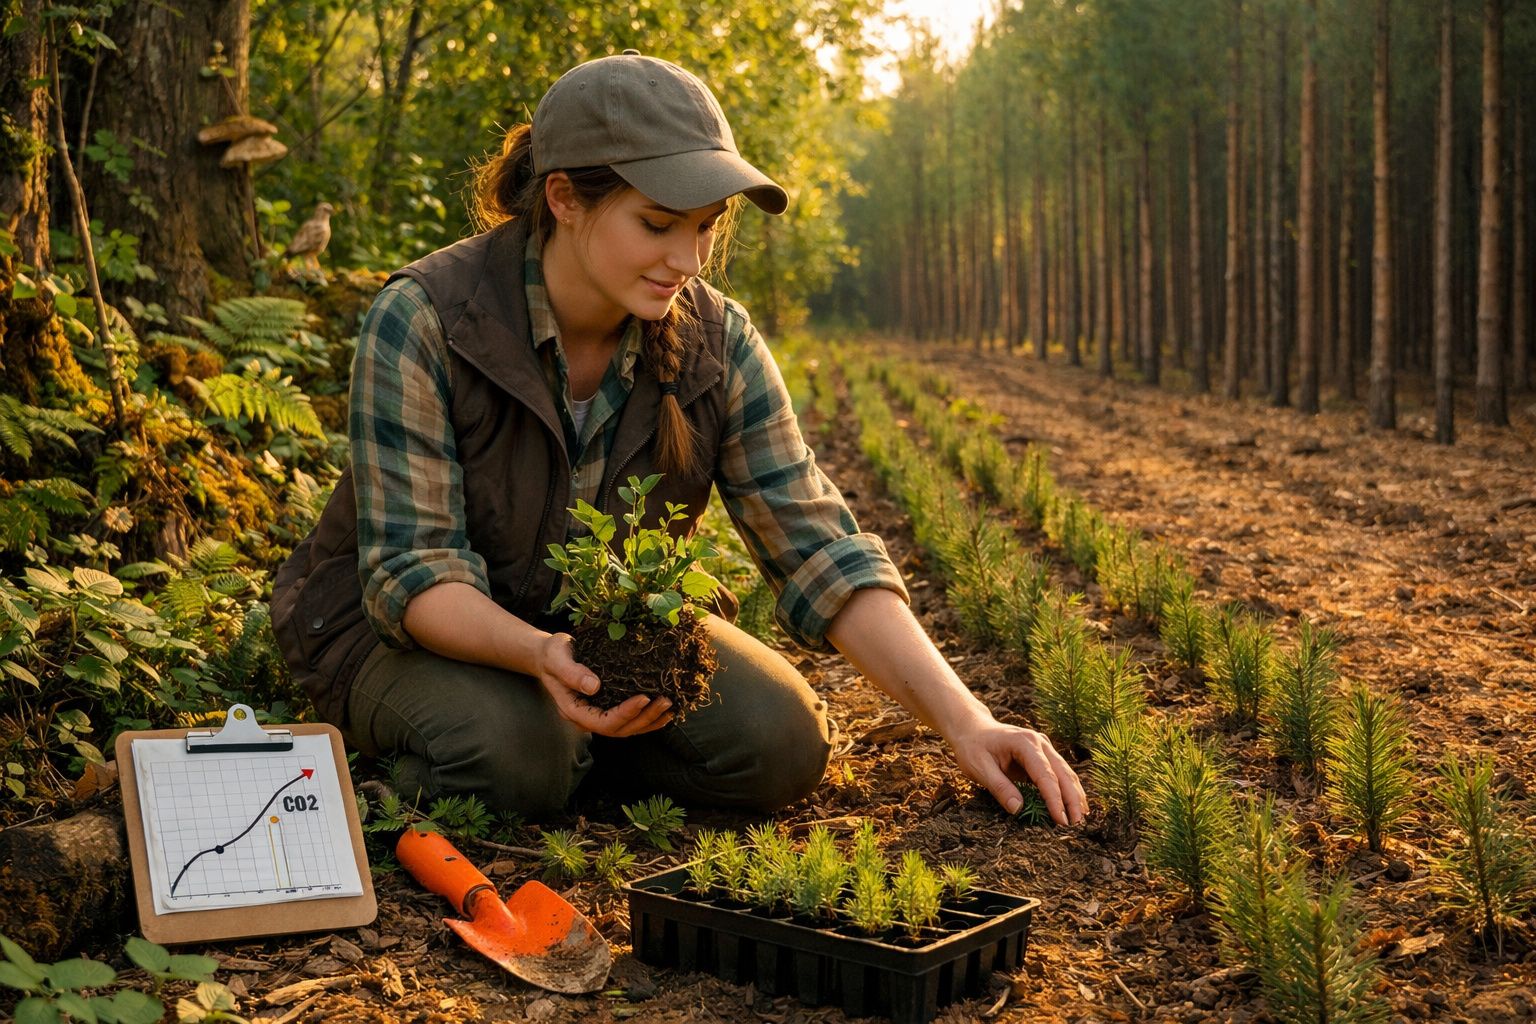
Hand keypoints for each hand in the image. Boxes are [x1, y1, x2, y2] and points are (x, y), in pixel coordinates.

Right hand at [534, 633, 674, 737]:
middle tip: (665, 701)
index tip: (644, 698)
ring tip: (670, 708)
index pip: (604, 722)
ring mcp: (597, 714)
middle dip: (644, 718)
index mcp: (574, 711)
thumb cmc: (552, 655)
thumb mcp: (557, 658)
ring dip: (649, 720)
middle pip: (619, 729)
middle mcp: (587, 718)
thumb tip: (594, 687)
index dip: (626, 714)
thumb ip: (572, 673)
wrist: (549, 656)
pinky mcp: (606, 707)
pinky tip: (663, 711)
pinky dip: (647, 717)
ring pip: (627, 728)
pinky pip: (628, 719)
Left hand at [948, 720, 1087, 825]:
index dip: (1054, 799)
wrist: (973, 729)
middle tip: (1076, 823)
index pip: (1045, 774)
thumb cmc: (973, 748)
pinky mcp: (1043, 755)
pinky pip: (1059, 773)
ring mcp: (1044, 748)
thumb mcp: (979, 768)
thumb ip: (999, 787)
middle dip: (1071, 799)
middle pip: (1062, 773)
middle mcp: (1040, 743)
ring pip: (1065, 773)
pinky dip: (1068, 789)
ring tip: (1080, 818)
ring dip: (1074, 795)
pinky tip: (1075, 805)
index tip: (1060, 820)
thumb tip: (1018, 809)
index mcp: (1025, 743)